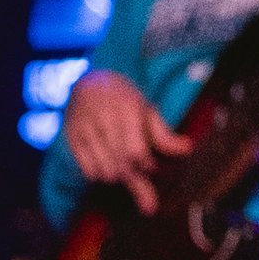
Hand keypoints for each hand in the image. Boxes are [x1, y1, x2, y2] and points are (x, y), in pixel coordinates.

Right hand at [61, 69, 190, 217]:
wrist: (89, 82)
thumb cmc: (125, 99)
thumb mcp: (147, 110)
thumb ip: (164, 134)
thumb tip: (187, 149)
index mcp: (126, 108)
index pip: (135, 151)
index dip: (146, 165)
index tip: (151, 166)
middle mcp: (102, 117)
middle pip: (120, 164)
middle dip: (134, 176)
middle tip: (141, 175)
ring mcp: (83, 128)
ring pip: (104, 171)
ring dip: (117, 177)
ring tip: (123, 167)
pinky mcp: (71, 138)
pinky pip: (87, 171)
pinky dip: (99, 176)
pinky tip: (106, 165)